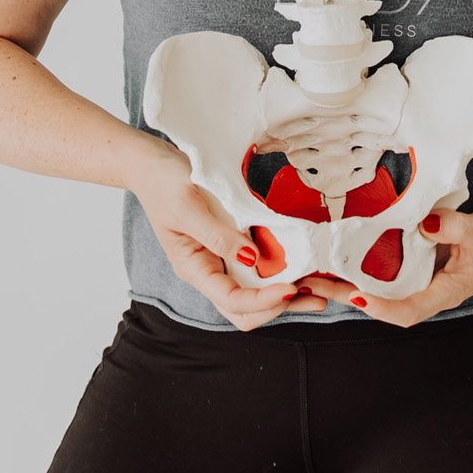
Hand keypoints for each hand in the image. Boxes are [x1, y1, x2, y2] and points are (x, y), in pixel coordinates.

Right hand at [130, 138, 326, 329]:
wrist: (151, 162)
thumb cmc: (162, 181)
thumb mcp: (188, 206)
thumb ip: (218, 236)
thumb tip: (251, 259)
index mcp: (194, 268)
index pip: (232, 301)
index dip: (263, 300)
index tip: (291, 288)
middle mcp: (209, 271)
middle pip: (246, 310)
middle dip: (281, 307)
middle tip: (317, 296)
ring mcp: (221, 259)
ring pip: (255, 294)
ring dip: (287, 295)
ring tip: (321, 289)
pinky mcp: (232, 244)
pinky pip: (259, 269)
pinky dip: (282, 272)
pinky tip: (304, 266)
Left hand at [300, 207, 472, 326]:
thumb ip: (451, 227)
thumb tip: (422, 223)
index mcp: (444, 292)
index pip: (407, 311)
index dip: (380, 307)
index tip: (355, 295)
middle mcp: (427, 291)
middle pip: (382, 302)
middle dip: (346, 295)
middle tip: (311, 283)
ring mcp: (421, 280)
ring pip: (380, 288)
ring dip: (347, 282)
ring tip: (314, 271)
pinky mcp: (418, 265)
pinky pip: (387, 271)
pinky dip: (363, 266)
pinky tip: (342, 254)